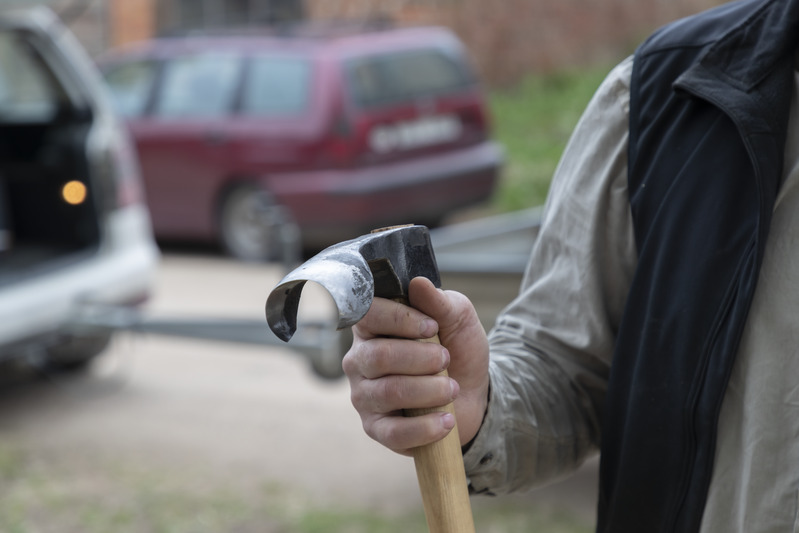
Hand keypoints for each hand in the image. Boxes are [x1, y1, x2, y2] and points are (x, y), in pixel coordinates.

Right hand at [342, 277, 489, 455]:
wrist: (473, 392)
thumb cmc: (457, 349)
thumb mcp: (458, 318)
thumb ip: (439, 301)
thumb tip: (418, 283)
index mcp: (373, 327)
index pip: (367, 315)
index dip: (400, 319)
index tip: (432, 326)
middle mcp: (360, 360)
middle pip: (378, 356)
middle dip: (421, 358)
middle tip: (446, 359)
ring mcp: (365, 396)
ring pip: (389, 392)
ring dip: (430, 390)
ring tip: (452, 388)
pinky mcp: (377, 428)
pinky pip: (393, 432)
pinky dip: (425, 427)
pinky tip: (447, 419)